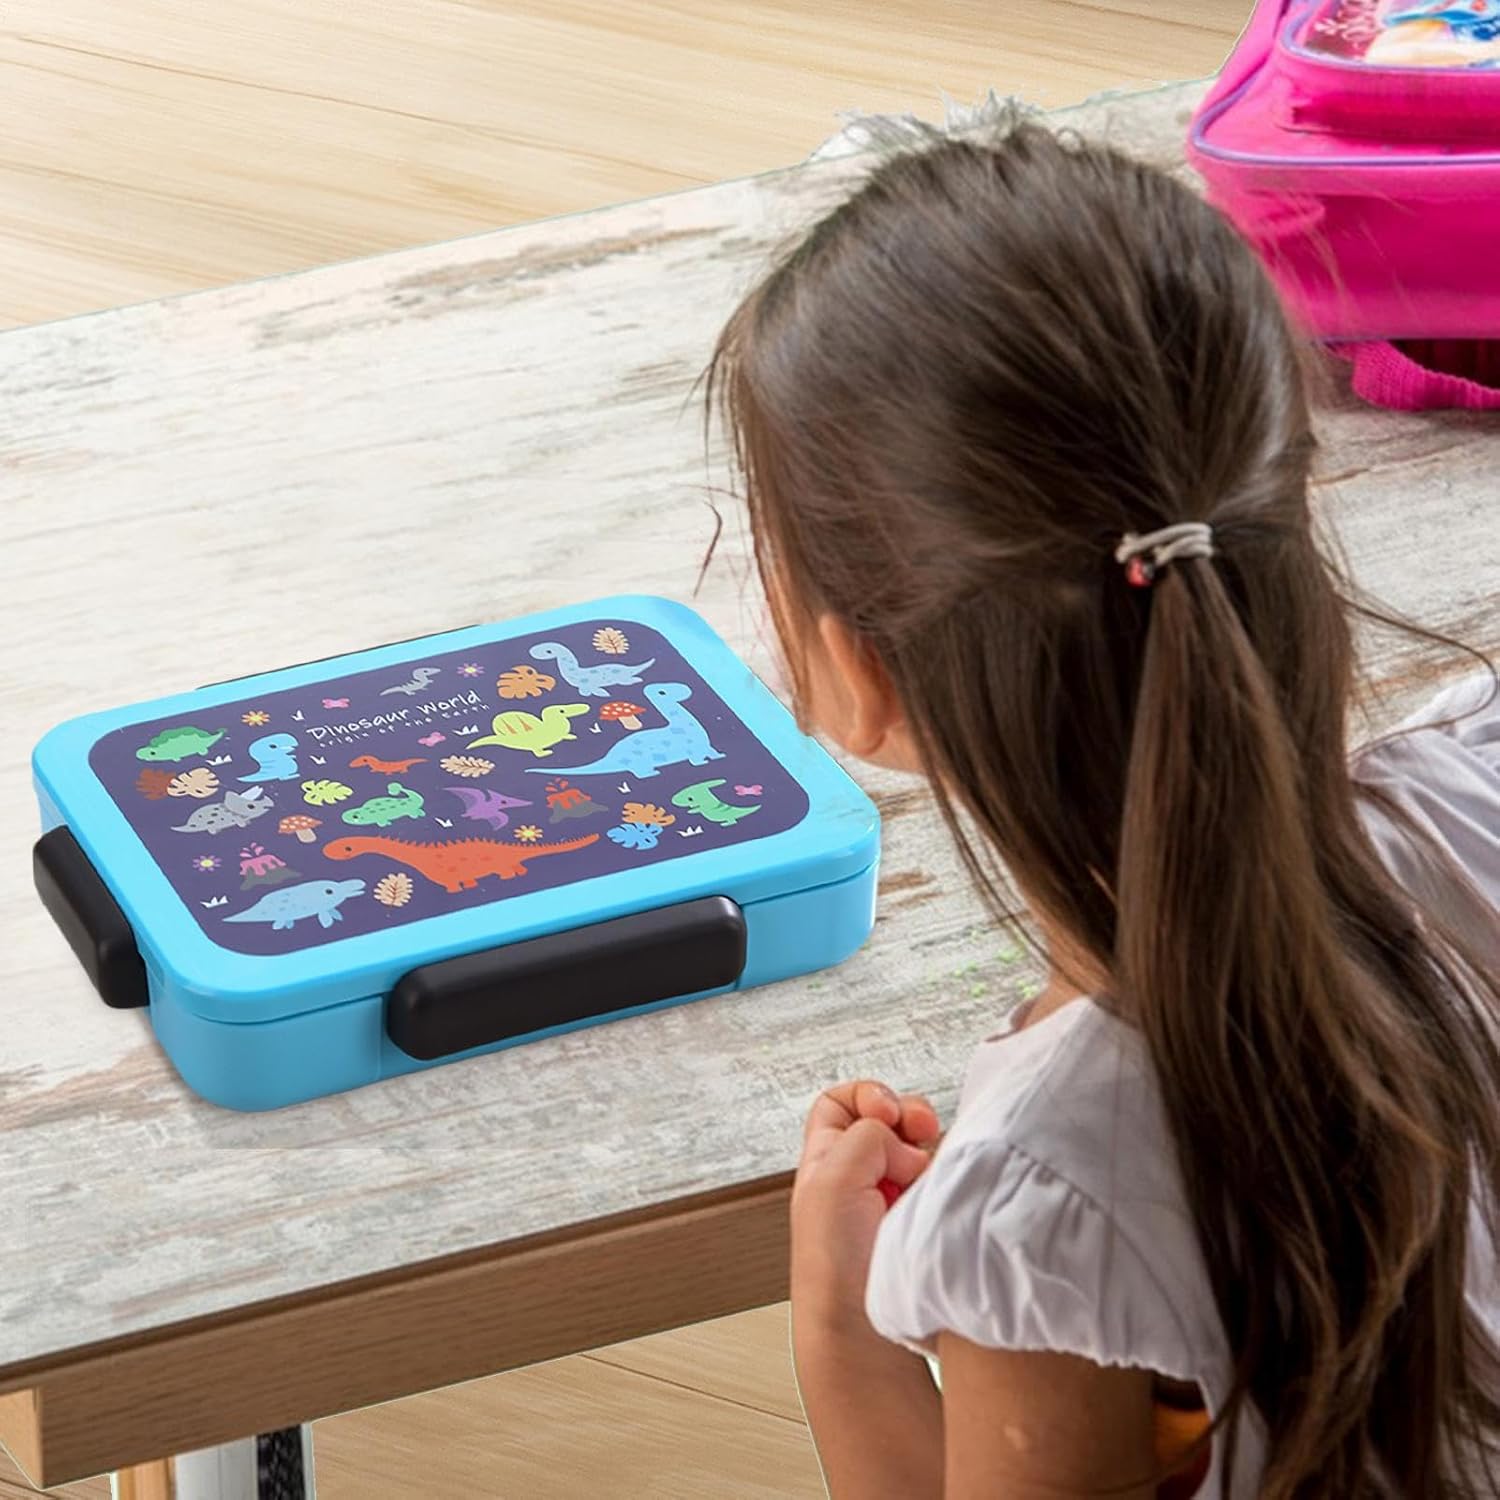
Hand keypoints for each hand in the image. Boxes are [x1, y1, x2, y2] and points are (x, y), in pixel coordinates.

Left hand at [790, 1080, 941, 1336]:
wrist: (865, 1332)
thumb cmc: (834, 1268)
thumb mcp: (831, 1179)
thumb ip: (864, 1135)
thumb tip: (903, 1141)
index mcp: (825, 1161)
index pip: (843, 1102)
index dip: (868, 1096)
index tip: (887, 1114)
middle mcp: (860, 1176)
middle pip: (892, 1119)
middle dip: (911, 1115)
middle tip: (924, 1130)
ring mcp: (896, 1200)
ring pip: (923, 1149)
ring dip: (932, 1151)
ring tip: (929, 1174)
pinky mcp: (926, 1222)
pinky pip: (945, 1181)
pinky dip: (949, 1177)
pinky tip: (943, 1192)